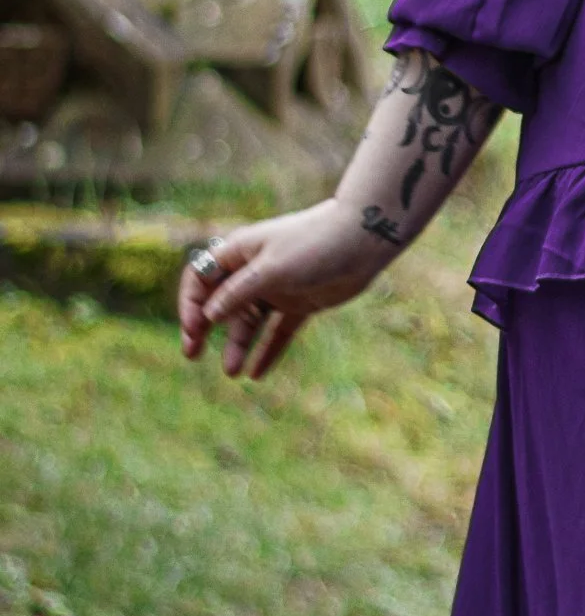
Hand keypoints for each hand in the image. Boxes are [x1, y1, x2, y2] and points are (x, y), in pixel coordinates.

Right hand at [178, 201, 387, 380]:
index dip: (190, 303)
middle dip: (203, 328)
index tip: (193, 330)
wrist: (363, 241)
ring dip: (237, 345)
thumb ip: (237, 293)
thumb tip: (208, 315)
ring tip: (232, 373)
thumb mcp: (270, 270)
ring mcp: (278, 288)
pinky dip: (268, 351)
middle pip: (220, 302)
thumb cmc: (314, 245)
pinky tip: (256, 374)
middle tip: (191, 355)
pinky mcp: (300, 303)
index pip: (201, 278)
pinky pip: (278, 332)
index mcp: (240, 252)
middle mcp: (255, 271)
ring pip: (249, 322)